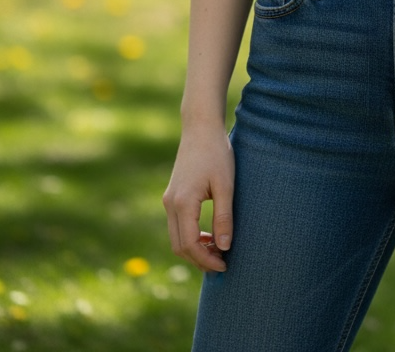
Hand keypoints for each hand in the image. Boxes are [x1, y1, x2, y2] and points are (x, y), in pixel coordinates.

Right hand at [163, 124, 234, 271]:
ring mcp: (168, 200)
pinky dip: (191, 237)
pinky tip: (209, 235)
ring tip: (218, 251)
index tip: (225, 265)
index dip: (207, 259)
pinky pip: (177, 226)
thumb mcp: (225, 185)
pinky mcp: (172, 196)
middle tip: (223, 263)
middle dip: (200, 259)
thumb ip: (224, 217)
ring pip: (176, 238)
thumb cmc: (216, 153)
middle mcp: (170, 204)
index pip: (190, 244)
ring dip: (195, 249)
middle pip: (180, 246)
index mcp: (183, 203)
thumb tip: (224, 247)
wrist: (200, 127)